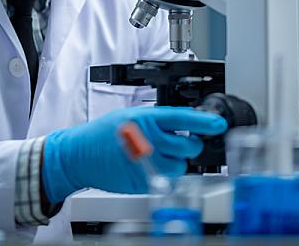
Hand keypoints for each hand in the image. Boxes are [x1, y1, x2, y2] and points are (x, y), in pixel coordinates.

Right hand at [42, 106, 226, 203]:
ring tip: (160, 155)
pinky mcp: (143, 182)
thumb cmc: (102, 134)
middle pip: (188, 146)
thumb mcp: (129, 116)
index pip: (183, 119)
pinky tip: (151, 166)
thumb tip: (185, 123)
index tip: (219, 124)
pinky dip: (164, 174)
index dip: (205, 122)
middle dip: (189, 145)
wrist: (80, 156)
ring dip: (177, 162)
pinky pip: (167, 180)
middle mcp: (147, 141)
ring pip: (181, 166)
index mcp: (144, 120)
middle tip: (180, 143)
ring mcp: (146, 164)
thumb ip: (156, 120)